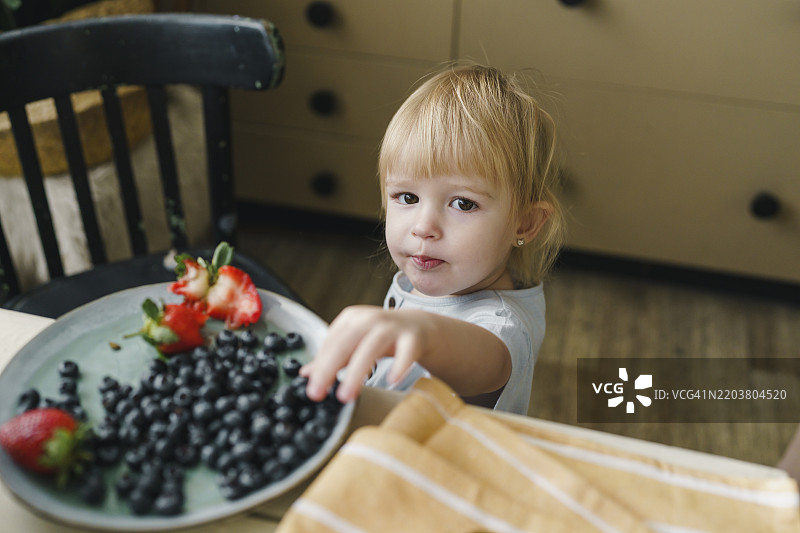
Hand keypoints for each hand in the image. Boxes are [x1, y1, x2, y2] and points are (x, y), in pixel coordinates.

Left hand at [301, 304, 511, 404]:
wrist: (421, 328)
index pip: (330, 343)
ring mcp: (393, 326)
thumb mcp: (355, 345)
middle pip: (346, 343)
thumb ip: (332, 358)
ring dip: (357, 371)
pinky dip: (399, 365)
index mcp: (351, 319)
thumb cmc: (381, 338)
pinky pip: (406, 351)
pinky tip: (391, 380)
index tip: (312, 391)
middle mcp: (370, 319)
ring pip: (372, 346)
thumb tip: (305, 375)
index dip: (319, 367)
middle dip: (330, 369)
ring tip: (347, 396)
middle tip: (320, 395)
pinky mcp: (414, 337)